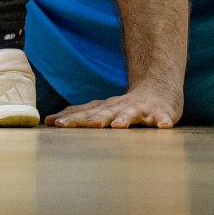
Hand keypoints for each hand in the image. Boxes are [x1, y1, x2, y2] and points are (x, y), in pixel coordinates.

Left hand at [48, 85, 180, 128]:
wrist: (157, 88)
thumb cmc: (124, 105)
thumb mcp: (101, 109)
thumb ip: (78, 115)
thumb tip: (49, 121)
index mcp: (105, 108)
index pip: (85, 112)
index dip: (71, 118)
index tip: (54, 123)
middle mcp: (120, 107)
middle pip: (105, 112)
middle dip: (95, 119)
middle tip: (87, 124)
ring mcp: (140, 108)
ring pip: (131, 113)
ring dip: (124, 118)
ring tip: (118, 125)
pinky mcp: (160, 111)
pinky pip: (162, 117)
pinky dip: (163, 120)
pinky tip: (164, 126)